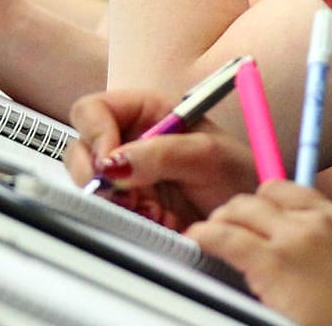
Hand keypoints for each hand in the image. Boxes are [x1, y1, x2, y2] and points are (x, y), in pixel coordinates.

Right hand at [63, 89, 259, 231]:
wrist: (250, 216)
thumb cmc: (237, 173)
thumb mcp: (208, 155)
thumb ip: (162, 153)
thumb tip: (115, 162)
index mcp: (146, 110)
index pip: (94, 110)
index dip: (95, 134)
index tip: (108, 163)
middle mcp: (130, 138)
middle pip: (81, 148)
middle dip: (97, 175)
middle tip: (125, 195)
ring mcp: (127, 174)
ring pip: (91, 184)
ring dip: (115, 201)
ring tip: (153, 209)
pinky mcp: (130, 205)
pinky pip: (109, 212)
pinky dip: (128, 220)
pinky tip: (157, 220)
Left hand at [188, 182, 331, 325]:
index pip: (289, 191)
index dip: (265, 203)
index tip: (256, 216)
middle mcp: (314, 221)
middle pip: (260, 198)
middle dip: (240, 212)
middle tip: (228, 227)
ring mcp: (293, 240)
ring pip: (240, 211)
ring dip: (221, 220)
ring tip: (208, 233)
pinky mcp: (272, 264)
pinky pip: (225, 237)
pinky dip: (205, 235)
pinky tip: (196, 241)